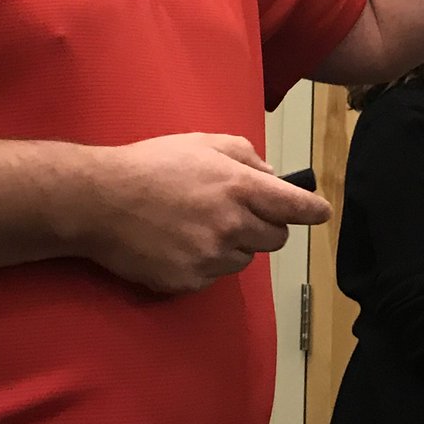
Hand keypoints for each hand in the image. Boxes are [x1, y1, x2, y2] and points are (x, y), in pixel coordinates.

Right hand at [68, 133, 330, 293]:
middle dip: (267, 226)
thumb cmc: (153, 164)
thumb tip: (272, 176)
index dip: (313, 210)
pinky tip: (179, 242)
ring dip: (234, 245)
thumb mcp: (203, 143)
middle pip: (275, 239)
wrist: (101, 199)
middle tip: (240, 212)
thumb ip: (245, 156)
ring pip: (244, 259)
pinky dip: (205, 263)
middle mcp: (231, 226)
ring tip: (199, 224)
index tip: (321, 212)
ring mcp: (210, 257)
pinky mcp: (188, 281)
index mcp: (239, 187)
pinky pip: (213, 276)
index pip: (295, 207)